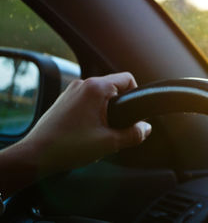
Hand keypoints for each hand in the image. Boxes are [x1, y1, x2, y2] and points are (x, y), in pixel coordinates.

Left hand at [20, 72, 150, 173]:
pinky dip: (93, 113)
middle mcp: (82, 84)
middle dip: (120, 107)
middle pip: (114, 87)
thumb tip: (146, 128)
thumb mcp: (109, 143)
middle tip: (117, 127)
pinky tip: (87, 132)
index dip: (136, 95)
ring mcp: (71, 91)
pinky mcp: (64, 100)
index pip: (128, 79)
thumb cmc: (69, 147)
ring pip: (100, 95)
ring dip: (106, 111)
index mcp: (96, 88)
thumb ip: (134, 134)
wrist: (35, 156)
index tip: (133, 114)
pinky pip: (87, 101)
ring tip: (100, 132)